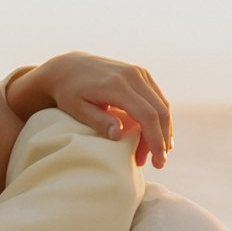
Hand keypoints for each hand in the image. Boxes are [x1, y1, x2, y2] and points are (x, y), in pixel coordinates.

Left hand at [9, 52, 173, 168]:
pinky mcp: (141, 74)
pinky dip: (160, 118)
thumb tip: (118, 136)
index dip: (155, 140)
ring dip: (163, 131)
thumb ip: (98, 121)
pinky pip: (158, 98)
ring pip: (162, 105)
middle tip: (158, 164)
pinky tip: (157, 136)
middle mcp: (132, 75)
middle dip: (162, 140)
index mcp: (116, 85)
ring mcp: (138, 72)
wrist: (68, 67)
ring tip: (155, 153)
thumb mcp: (77, 109)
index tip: (157, 161)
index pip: (146, 115)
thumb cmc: (69, 92)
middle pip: (160, 111)